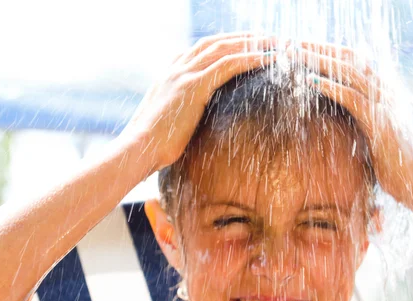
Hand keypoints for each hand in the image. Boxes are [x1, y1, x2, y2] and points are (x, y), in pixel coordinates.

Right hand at [122, 33, 277, 171]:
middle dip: (243, 38)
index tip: (246, 44)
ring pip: (224, 48)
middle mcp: (176, 68)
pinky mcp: (193, 86)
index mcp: (169, 75)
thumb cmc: (152, 146)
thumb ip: (180, 115)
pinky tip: (269, 58)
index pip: (201, 49)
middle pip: (215, 42)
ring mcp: (184, 74)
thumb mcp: (167, 124)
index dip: (226, 44)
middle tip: (267, 38)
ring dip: (253, 43)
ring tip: (276, 43)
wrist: (137, 150)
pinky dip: (250, 59)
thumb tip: (193, 125)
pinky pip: (228, 65)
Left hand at [288, 43, 412, 202]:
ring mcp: (386, 105)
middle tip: (294, 44)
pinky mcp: (382, 122)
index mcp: (385, 92)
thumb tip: (341, 119)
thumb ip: (362, 121)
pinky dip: (331, 87)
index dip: (329, 52)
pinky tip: (311, 81)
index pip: (355, 62)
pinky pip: (353, 98)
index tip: (305, 48)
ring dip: (320, 62)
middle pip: (350, 60)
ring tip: (296, 55)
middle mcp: (387, 92)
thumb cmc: (398, 165)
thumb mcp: (377, 136)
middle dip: (320, 49)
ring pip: (349, 73)